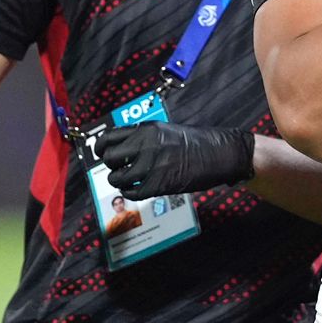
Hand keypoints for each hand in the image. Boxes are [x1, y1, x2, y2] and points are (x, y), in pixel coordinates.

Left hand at [95, 122, 254, 199]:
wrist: (221, 153)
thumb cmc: (196, 142)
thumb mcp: (166, 130)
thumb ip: (143, 137)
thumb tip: (120, 148)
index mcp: (146, 129)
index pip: (108, 138)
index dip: (100, 148)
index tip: (102, 153)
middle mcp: (145, 145)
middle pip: (109, 159)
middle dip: (112, 166)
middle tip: (120, 168)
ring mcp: (152, 165)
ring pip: (117, 178)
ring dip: (120, 181)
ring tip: (129, 180)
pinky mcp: (159, 184)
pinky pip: (132, 192)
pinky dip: (131, 192)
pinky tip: (137, 189)